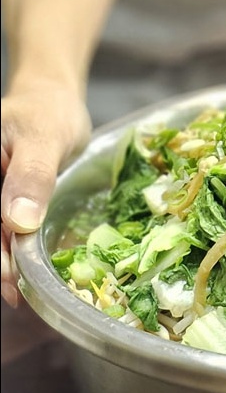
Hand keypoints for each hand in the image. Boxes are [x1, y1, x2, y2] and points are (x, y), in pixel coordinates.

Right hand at [1, 81, 91, 306]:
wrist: (52, 99)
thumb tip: (18, 221)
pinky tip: (19, 274)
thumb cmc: (47, 112)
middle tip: (18, 293)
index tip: (9, 278)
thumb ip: (32, 174)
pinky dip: (6, 251)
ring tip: (21, 292)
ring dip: (1, 264)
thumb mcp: (44, 137)